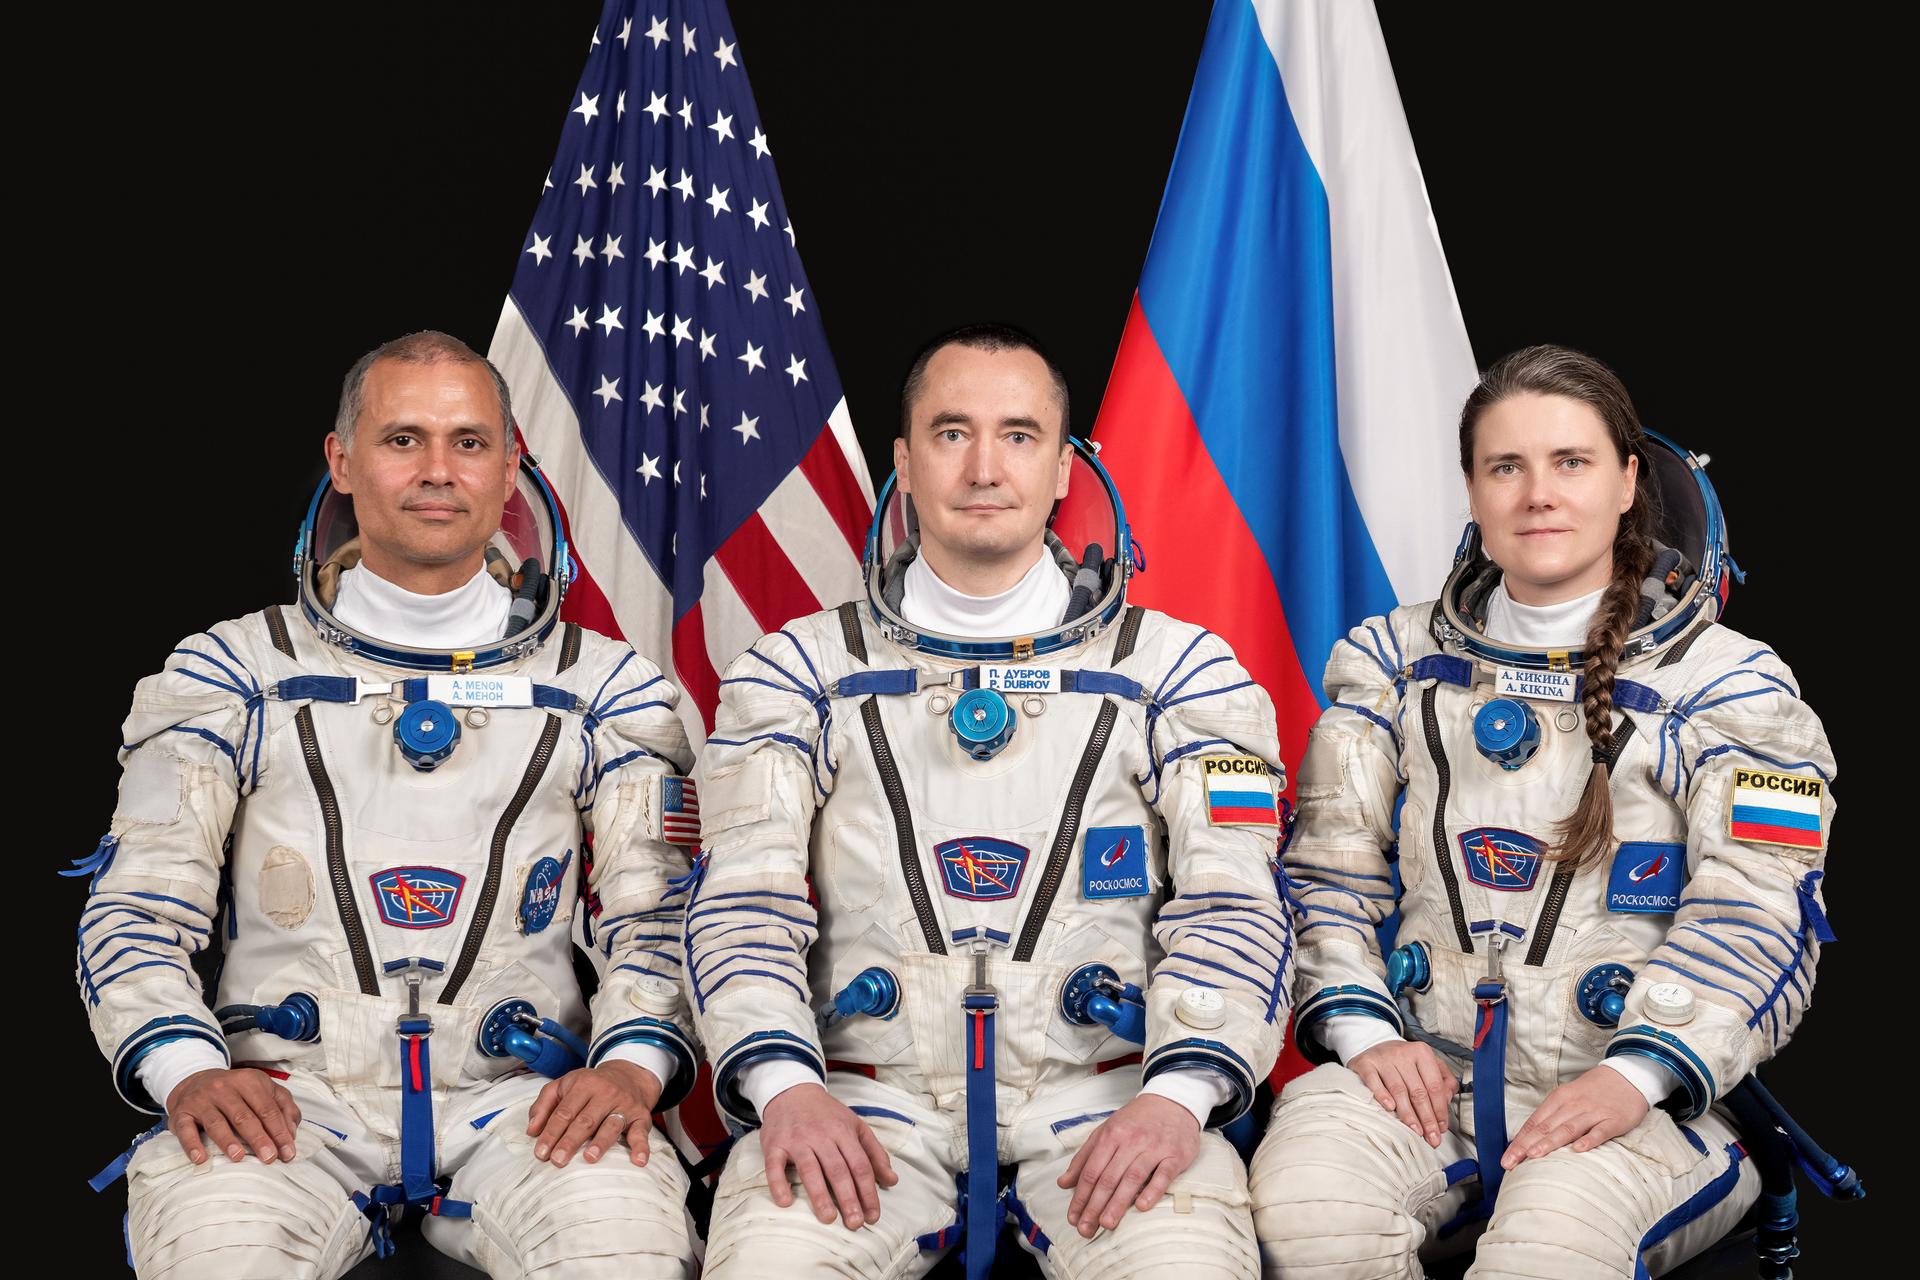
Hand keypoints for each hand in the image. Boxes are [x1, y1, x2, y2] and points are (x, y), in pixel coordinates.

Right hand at [166, 1068, 300, 1164]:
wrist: (194, 1080)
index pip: (268, 1109)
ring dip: (228, 1141)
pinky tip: (200, 1158)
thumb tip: (291, 1132)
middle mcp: (225, 1088)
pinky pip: (185, 1129)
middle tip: (269, 1158)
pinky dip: (192, 1144)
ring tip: (238, 1157)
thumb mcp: (261, 1089)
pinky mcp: (181, 1113)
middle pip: (245, 1116)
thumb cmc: (235, 1091)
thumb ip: (282, 1106)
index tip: (287, 1152)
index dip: (280, 1131)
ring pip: (217, 1122)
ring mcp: (202, 1100)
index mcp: (249, 1081)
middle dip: (259, 1138)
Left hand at [527, 1061, 662, 1166]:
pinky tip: (638, 1161)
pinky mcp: (641, 1117)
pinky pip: (642, 1133)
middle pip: (585, 1120)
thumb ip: (544, 1104)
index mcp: (584, 1085)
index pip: (564, 1112)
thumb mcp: (564, 1084)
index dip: (551, 1133)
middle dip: (570, 1141)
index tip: (541, 1153)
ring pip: (611, 1125)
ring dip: (601, 1143)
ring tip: (589, 1158)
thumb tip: (531, 1130)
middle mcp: (606, 1093)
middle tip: (558, 1160)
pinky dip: (642, 1147)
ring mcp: (625, 1105)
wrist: (629, 1074)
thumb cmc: (591, 1085)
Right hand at [758, 1082, 897, 1229]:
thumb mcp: (856, 1126)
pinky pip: (775, 1166)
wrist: (792, 1092)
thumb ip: (875, 1153)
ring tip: (828, 1218)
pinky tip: (785, 1202)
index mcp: (844, 1132)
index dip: (868, 1192)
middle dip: (848, 1198)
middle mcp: (821, 1136)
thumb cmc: (826, 1114)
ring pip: (810, 1169)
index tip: (872, 1215)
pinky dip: (779, 1184)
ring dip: (819, 1195)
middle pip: (838, 1170)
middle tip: (855, 1224)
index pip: (860, 1165)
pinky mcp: (775, 1145)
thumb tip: (892, 1181)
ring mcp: (797, 1140)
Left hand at [1057, 1093, 1198, 1236]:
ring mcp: (1153, 1147)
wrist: (1172, 1102)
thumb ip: (1084, 1157)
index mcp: (1110, 1135)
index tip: (1073, 1217)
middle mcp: (1130, 1141)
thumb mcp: (1106, 1131)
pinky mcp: (1175, 1155)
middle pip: (1108, 1177)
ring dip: (1118, 1203)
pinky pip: (1163, 1175)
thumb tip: (1064, 1183)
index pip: (1091, 1170)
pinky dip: (1152, 1191)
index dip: (1080, 1196)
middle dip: (1094, 1205)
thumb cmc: (1136, 1121)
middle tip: (1086, 1229)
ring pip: (1132, 1177)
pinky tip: (1142, 1207)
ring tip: (1107, 1224)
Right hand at [1349, 1039, 1457, 1146]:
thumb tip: (1446, 1101)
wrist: (1374, 1046)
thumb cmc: (1404, 1061)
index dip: (1440, 1109)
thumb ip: (1443, 1081)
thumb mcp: (1427, 1064)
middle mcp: (1403, 1053)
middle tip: (1431, 1136)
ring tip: (1415, 1130)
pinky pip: (1374, 1082)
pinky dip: (1382, 1096)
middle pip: (1418, 1091)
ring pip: (1398, 1090)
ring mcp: (1383, 1058)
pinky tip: (1390, 1108)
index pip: (1435, 1085)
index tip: (1441, 1127)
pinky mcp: (1366, 1063)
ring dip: (1408, 1114)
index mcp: (1422, 1052)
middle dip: (1427, 1118)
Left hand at [1501, 1065, 1648, 1169]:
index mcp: (1558, 1099)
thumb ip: (1552, 1116)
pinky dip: (1589, 1140)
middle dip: (1526, 1146)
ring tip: (1535, 1155)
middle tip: (1511, 1162)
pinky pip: (1600, 1132)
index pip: (1534, 1122)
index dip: (1519, 1141)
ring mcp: (1593, 1113)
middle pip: (1546, 1127)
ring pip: (1568, 1129)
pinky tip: (1578, 1150)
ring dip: (1550, 1142)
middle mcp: (1572, 1105)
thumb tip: (1530, 1138)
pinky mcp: (1613, 1120)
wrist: (1627, 1077)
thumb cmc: (1593, 1091)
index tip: (1507, 1158)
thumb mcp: (1569, 1098)